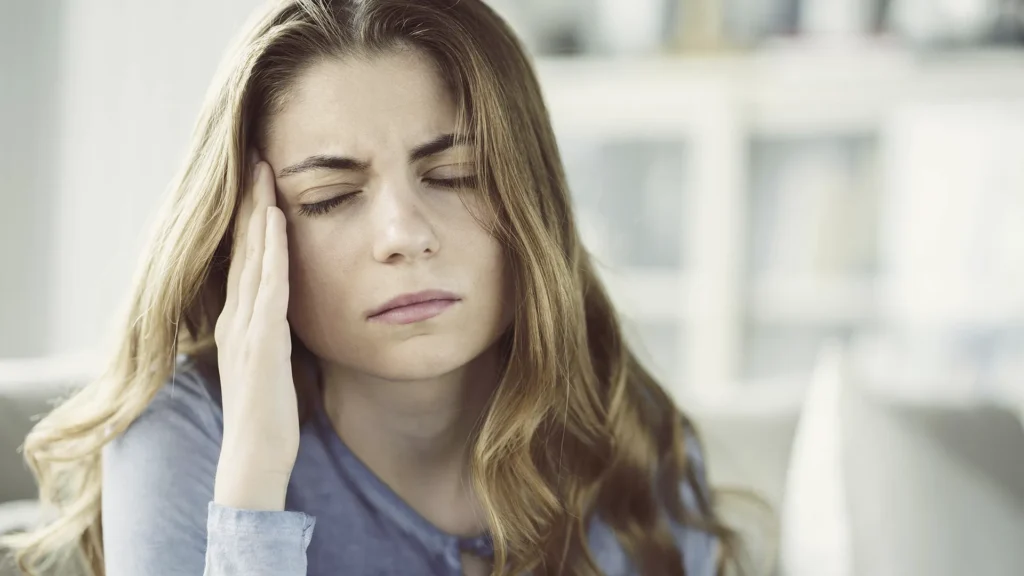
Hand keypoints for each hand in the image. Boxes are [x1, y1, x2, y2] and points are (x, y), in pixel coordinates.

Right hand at [212, 150, 297, 510]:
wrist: (255, 457)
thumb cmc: (270, 416)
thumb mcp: (273, 364)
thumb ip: (277, 334)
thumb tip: (294, 313)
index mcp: (239, 323)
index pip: (244, 261)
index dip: (251, 220)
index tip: (261, 182)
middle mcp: (236, 318)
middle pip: (243, 249)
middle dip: (251, 202)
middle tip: (257, 158)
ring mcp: (245, 329)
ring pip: (252, 258)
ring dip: (259, 213)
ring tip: (264, 171)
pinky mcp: (261, 343)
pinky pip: (268, 286)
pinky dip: (272, 250)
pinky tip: (277, 220)